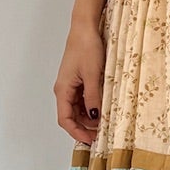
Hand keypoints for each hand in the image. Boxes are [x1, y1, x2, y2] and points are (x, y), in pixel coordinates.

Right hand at [54, 21, 104, 144]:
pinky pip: (83, 100)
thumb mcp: (93, 75)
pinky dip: (92, 107)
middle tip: (102, 134)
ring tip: (105, 123)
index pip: (65, 120)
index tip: (91, 140)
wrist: (85, 28)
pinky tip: (103, 109)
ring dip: (89, 118)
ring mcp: (71, 86)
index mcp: (63, 90)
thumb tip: (95, 118)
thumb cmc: (86, 47)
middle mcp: (64, 90)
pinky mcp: (78, 81)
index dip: (77, 132)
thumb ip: (93, 98)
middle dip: (85, 128)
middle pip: (71, 117)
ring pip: (78, 110)